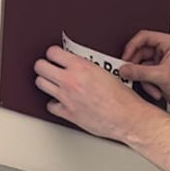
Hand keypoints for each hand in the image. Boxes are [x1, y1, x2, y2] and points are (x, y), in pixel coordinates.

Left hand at [34, 46, 150, 141]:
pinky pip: (50, 106)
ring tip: (52, 84)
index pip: (52, 52)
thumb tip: (78, 66)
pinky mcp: (68, 114)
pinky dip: (54, 104)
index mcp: (81, 66)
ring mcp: (67, 97)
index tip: (55, 57)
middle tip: (49, 69)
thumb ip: (87, 68)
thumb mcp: (106, 72)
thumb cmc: (123, 99)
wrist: (128, 118)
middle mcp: (71, 80)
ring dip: (46, 82)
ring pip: (40, 83)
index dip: (53, 54)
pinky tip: (61, 102)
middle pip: (40, 67)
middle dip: (44, 67)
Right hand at [120, 30, 169, 117]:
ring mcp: (163, 64)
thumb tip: (125, 69)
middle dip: (137, 67)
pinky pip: (146, 77)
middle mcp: (166, 51)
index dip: (132, 46)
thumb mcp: (163, 76)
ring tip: (152, 87)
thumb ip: (140, 72)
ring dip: (144, 79)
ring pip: (142, 67)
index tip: (125, 58)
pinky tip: (156, 91)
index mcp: (169, 43)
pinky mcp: (161, 76)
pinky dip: (148, 85)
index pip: (144, 37)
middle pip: (140, 53)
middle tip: (130, 74)